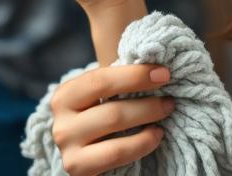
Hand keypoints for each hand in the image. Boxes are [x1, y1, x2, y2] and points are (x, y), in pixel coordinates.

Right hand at [50, 64, 172, 175]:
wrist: (88, 157)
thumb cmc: (100, 119)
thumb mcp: (101, 98)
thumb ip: (117, 81)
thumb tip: (153, 65)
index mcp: (65, 95)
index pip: (100, 80)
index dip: (134, 75)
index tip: (163, 73)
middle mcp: (61, 121)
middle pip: (111, 107)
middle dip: (147, 102)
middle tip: (170, 100)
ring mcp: (68, 147)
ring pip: (114, 127)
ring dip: (147, 119)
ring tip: (166, 114)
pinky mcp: (78, 168)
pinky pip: (117, 153)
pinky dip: (142, 143)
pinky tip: (156, 136)